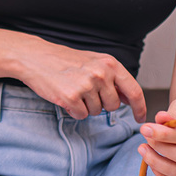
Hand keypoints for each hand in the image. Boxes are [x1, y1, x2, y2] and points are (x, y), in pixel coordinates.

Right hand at [17, 39, 146, 120]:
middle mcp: (101, 74)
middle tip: (85, 91)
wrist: (35, 57)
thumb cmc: (63, 60)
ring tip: (73, 90)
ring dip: (85, 106)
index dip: (139, 107)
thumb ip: (113, 78)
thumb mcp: (94, 62)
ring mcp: (86, 86)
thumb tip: (129, 99)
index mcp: (110, 63)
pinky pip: (81, 115)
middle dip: (101, 104)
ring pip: (96, 111)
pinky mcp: (71, 97)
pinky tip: (65, 96)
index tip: (140, 118)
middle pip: (113, 105)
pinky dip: (74, 110)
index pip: (134, 90)